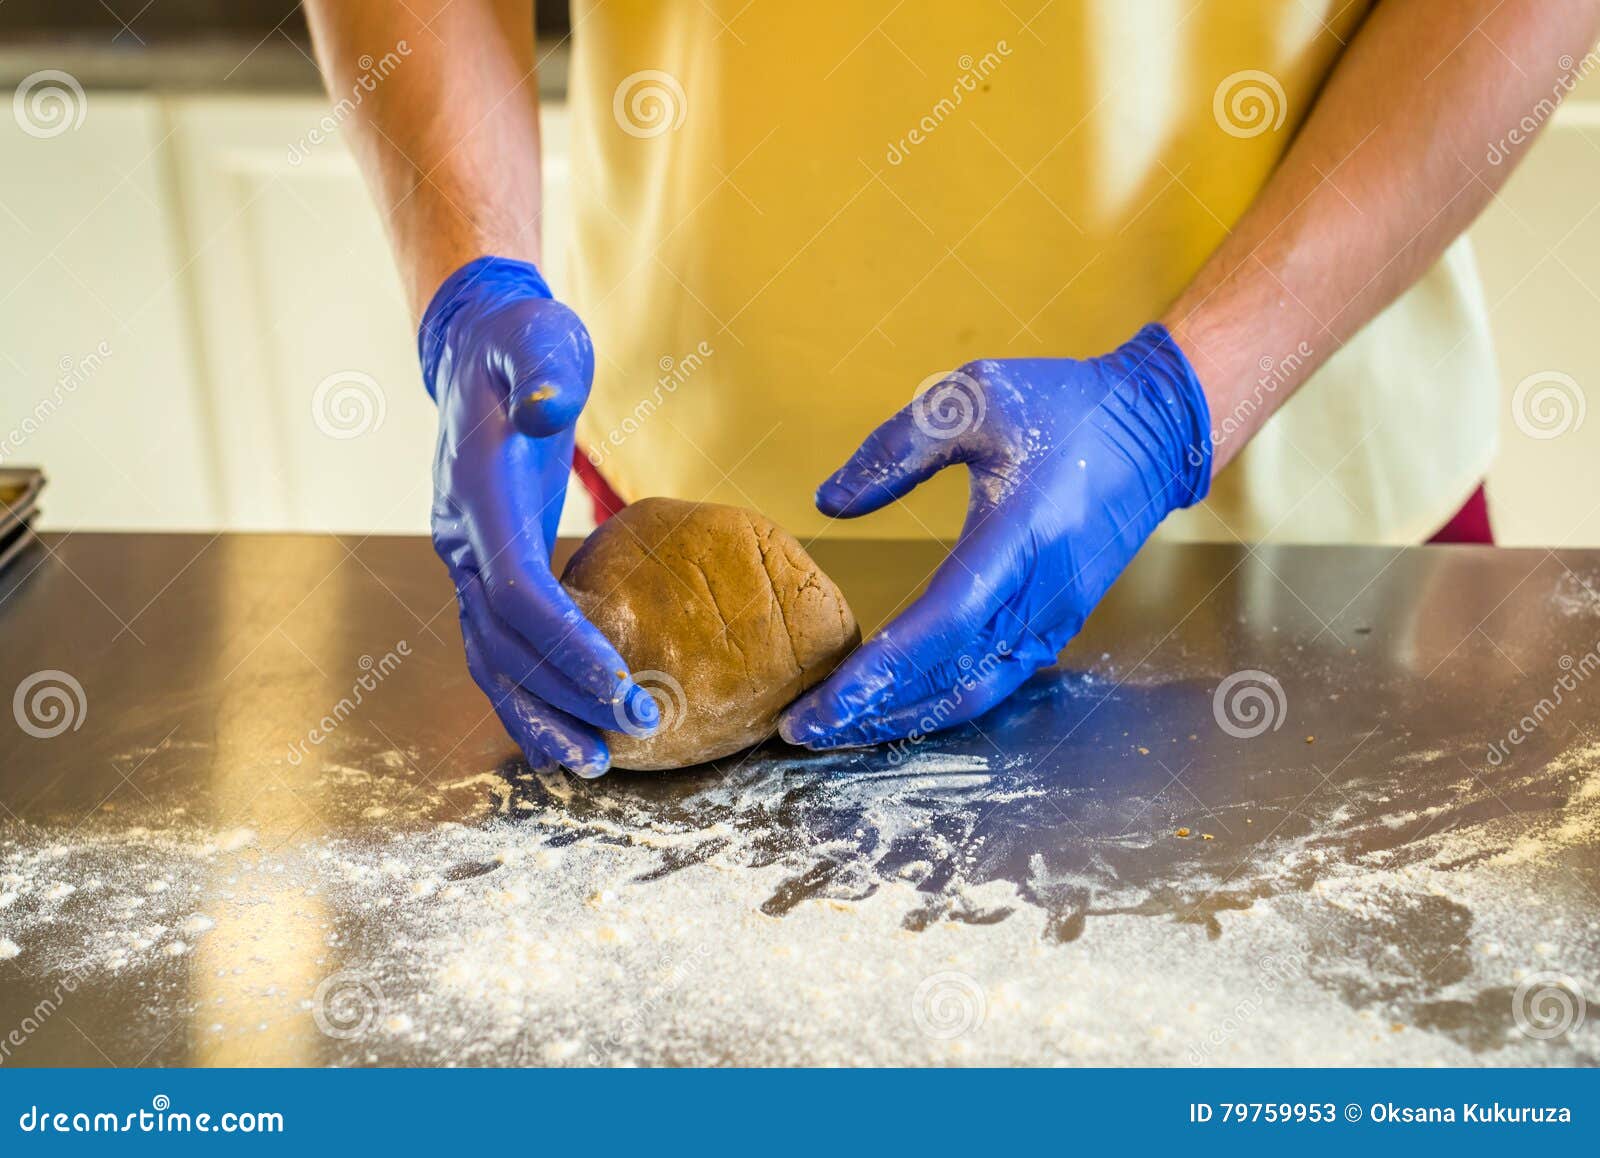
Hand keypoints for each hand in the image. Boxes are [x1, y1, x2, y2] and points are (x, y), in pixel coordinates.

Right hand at [421, 256, 656, 776]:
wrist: (476, 348)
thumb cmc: (519, 345)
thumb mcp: (536, 337)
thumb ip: (540, 367)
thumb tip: (547, 403)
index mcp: (476, 494)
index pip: (517, 590)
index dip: (567, 643)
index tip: (623, 684)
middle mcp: (461, 538)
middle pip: (503, 643)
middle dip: (565, 694)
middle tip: (640, 730)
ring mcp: (469, 558)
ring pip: (493, 658)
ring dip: (540, 714)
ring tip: (597, 763)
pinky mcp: (490, 567)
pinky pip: (505, 645)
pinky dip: (535, 690)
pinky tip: (576, 724)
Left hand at [780, 324, 1212, 748]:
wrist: (1155, 427)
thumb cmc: (1064, 407)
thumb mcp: (971, 399)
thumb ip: (894, 451)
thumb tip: (829, 502)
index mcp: (1019, 534)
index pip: (941, 624)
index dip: (881, 671)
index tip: (824, 703)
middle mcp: (1040, 592)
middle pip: (947, 676)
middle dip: (872, 711)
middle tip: (803, 730)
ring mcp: (1052, 615)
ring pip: (971, 691)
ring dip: (903, 716)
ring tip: (839, 726)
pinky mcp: (1056, 623)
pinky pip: (994, 679)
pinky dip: (941, 701)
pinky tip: (897, 704)